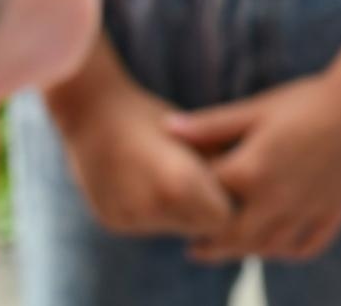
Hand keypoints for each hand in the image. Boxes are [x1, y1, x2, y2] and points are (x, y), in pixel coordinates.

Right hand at [49, 64, 235, 238]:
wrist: (91, 111)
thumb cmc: (153, 117)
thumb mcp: (196, 136)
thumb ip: (221, 167)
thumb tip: (250, 191)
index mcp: (178, 183)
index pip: (223, 218)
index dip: (228, 202)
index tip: (230, 186)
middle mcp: (152, 208)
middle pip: (198, 227)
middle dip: (206, 210)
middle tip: (206, 184)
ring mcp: (129, 218)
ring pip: (173, 228)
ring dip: (180, 212)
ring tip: (175, 180)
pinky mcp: (113, 222)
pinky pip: (147, 226)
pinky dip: (154, 212)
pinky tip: (149, 184)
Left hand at [166, 71, 340, 262]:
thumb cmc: (308, 99)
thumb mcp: (257, 108)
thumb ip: (211, 125)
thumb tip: (166, 128)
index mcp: (250, 172)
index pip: (205, 199)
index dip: (190, 203)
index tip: (180, 205)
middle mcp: (275, 201)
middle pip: (232, 238)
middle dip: (210, 245)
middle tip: (196, 247)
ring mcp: (306, 212)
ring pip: (267, 249)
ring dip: (246, 252)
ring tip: (233, 247)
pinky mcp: (333, 215)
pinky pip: (304, 248)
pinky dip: (287, 251)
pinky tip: (277, 245)